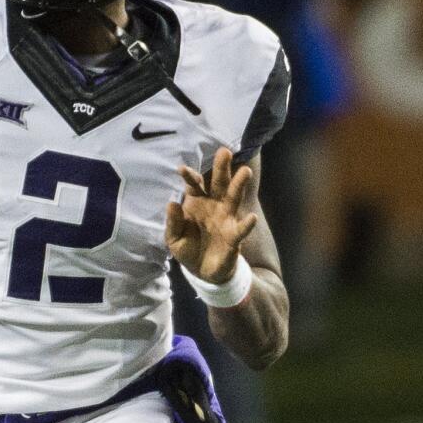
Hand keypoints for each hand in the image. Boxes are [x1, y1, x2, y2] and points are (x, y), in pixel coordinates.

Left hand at [166, 146, 257, 283]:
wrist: (202, 271)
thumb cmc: (187, 247)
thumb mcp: (174, 237)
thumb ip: (173, 221)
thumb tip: (171, 203)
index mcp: (196, 202)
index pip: (194, 184)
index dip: (189, 176)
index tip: (182, 169)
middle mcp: (214, 205)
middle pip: (218, 183)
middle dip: (221, 168)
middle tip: (224, 151)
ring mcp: (226, 218)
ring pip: (233, 198)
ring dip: (239, 185)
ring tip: (244, 171)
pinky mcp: (234, 236)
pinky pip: (241, 228)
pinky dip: (247, 223)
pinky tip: (252, 217)